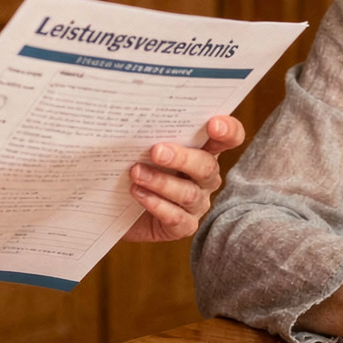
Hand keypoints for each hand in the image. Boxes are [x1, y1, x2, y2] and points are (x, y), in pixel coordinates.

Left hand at [121, 115, 242, 242]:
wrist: (113, 204)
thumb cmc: (130, 166)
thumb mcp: (140, 145)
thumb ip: (148, 131)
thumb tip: (135, 116)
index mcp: (203, 150)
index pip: (229, 138)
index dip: (228, 130)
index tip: (213, 124)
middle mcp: (205, 177)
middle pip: (207, 166)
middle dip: (183, 158)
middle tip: (156, 151)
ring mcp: (197, 203)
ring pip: (189, 193)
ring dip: (161, 182)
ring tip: (135, 172)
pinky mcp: (183, 226)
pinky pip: (176, 217)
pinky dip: (156, 204)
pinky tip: (138, 193)